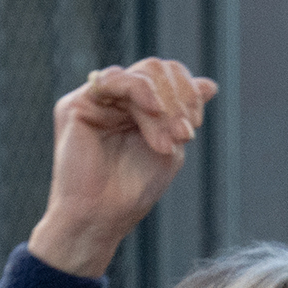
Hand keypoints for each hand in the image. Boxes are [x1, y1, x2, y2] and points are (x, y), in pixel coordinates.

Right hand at [27, 59, 217, 279]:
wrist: (101, 217)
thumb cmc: (133, 190)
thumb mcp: (171, 147)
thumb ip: (184, 114)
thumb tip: (211, 84)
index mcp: (137, 108)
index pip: (168, 76)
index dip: (188, 92)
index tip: (193, 127)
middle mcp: (116, 99)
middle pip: (158, 69)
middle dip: (179, 99)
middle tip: (183, 134)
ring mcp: (96, 100)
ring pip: (143, 74)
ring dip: (163, 106)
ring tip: (165, 140)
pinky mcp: (76, 104)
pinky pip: (116, 79)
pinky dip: (141, 91)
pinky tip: (153, 109)